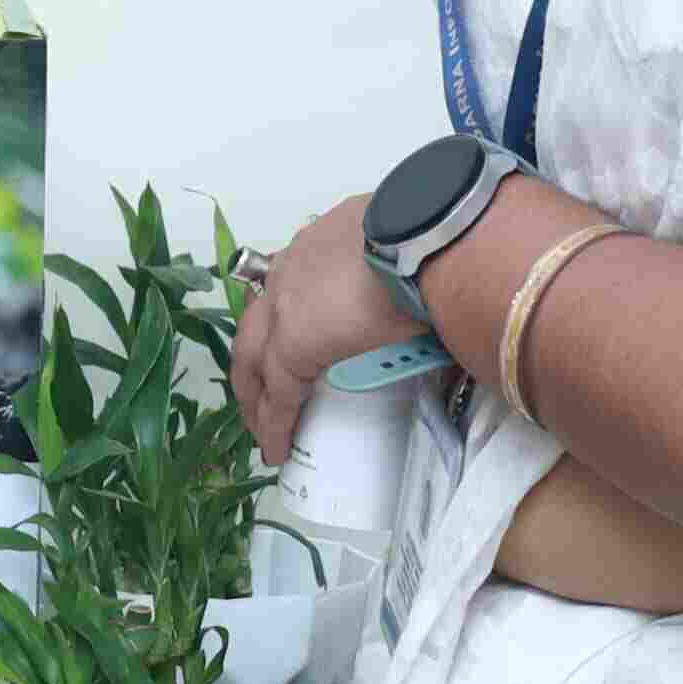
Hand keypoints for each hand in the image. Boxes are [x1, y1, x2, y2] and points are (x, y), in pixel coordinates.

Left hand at [230, 197, 420, 456]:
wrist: (426, 235)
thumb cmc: (429, 237)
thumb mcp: (404, 247)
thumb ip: (400, 268)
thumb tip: (424, 290)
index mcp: (317, 246)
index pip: (286, 288)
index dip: (282, 320)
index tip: (289, 345)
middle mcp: (290, 271)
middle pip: (254, 326)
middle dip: (254, 365)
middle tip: (261, 398)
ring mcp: (284, 306)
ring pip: (253, 361)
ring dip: (256, 397)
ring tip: (264, 431)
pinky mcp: (293, 345)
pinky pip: (279, 394)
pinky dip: (275, 423)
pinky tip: (278, 448)